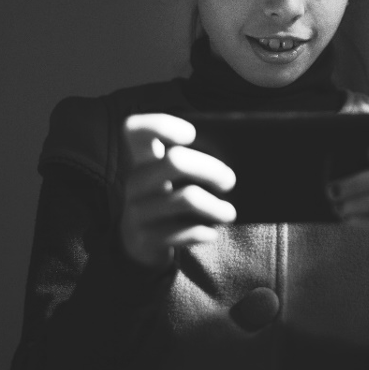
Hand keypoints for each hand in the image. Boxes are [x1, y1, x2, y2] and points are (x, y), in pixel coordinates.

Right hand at [120, 113, 236, 268]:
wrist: (141, 244)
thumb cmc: (169, 200)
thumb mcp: (172, 179)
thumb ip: (193, 164)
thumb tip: (234, 163)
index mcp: (142, 159)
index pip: (134, 129)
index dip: (161, 125)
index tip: (191, 134)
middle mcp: (135, 181)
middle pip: (175, 161)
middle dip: (211, 168)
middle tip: (230, 180)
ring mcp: (136, 211)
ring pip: (186, 198)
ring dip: (216, 206)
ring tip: (230, 212)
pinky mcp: (144, 239)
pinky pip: (182, 232)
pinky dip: (202, 232)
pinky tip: (211, 233)